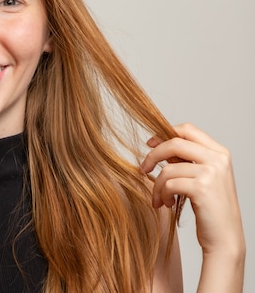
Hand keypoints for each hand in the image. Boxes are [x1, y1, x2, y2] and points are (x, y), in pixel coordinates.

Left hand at [140, 123, 243, 256]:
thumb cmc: (210, 208)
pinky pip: (169, 184)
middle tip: (143, 169)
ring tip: (159, 198)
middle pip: (174, 143)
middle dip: (153, 155)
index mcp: (219, 152)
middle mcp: (218, 159)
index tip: (150, 144)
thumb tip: (156, 141)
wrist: (225, 238)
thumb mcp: (200, 177)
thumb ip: (183, 159)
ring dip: (157, 185)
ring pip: (168, 168)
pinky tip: (167, 204)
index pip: (188, 129)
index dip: (165, 133)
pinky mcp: (202, 188)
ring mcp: (212, 172)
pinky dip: (162, 195)